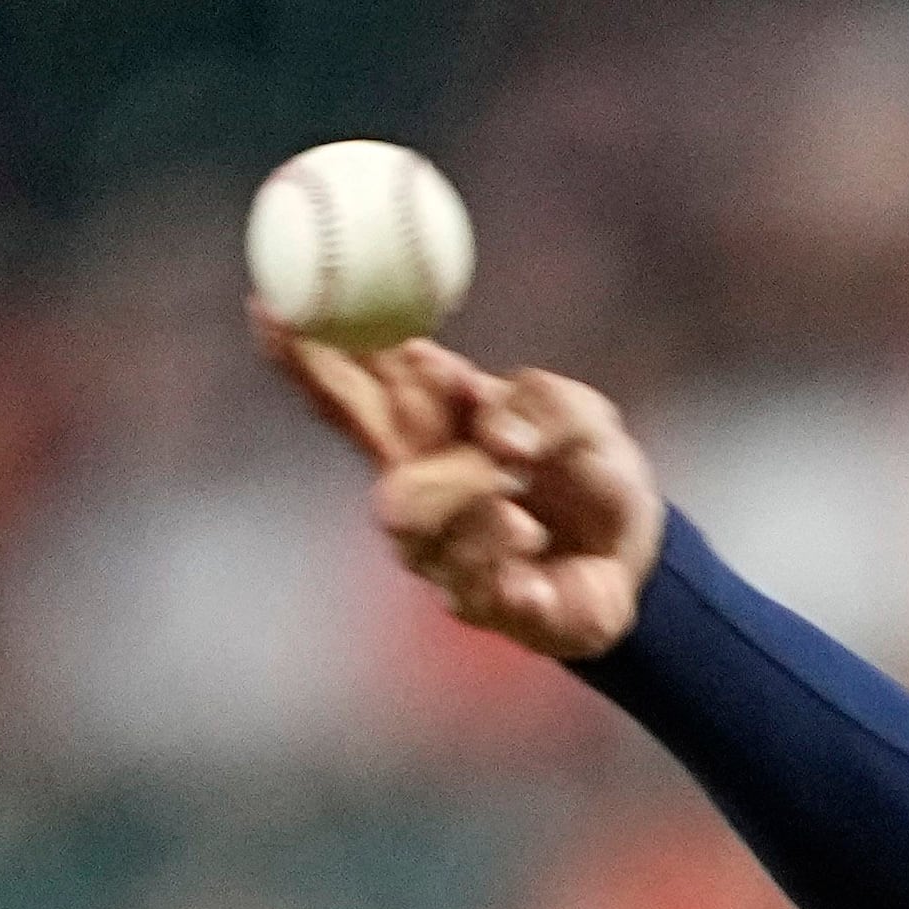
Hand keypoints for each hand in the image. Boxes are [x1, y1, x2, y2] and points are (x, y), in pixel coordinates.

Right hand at [254, 308, 664, 660]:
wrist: (637, 556)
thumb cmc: (591, 472)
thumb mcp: (579, 414)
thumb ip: (534, 404)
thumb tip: (491, 434)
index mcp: (428, 426)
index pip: (350, 382)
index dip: (305, 349)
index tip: (270, 306)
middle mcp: (414, 482)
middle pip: (355, 436)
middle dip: (380, 410)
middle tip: (455, 408)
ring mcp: (432, 546)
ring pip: (406, 510)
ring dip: (470, 493)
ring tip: (525, 509)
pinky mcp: (471, 603)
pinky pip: (468, 576)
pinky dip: (505, 557)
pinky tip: (533, 563)